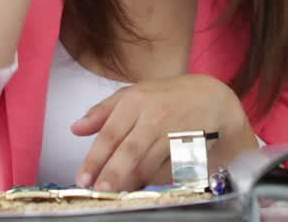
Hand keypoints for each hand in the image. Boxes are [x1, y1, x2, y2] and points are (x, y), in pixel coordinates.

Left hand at [71, 74, 256, 190]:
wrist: (212, 98)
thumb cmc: (166, 96)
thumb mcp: (133, 93)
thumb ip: (102, 112)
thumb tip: (75, 129)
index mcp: (136, 101)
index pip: (110, 134)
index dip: (95, 158)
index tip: (83, 178)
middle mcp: (155, 117)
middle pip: (130, 151)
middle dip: (113, 174)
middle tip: (99, 192)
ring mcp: (175, 134)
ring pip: (149, 166)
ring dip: (131, 183)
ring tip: (117, 193)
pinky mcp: (191, 149)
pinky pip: (169, 172)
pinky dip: (155, 182)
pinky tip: (144, 187)